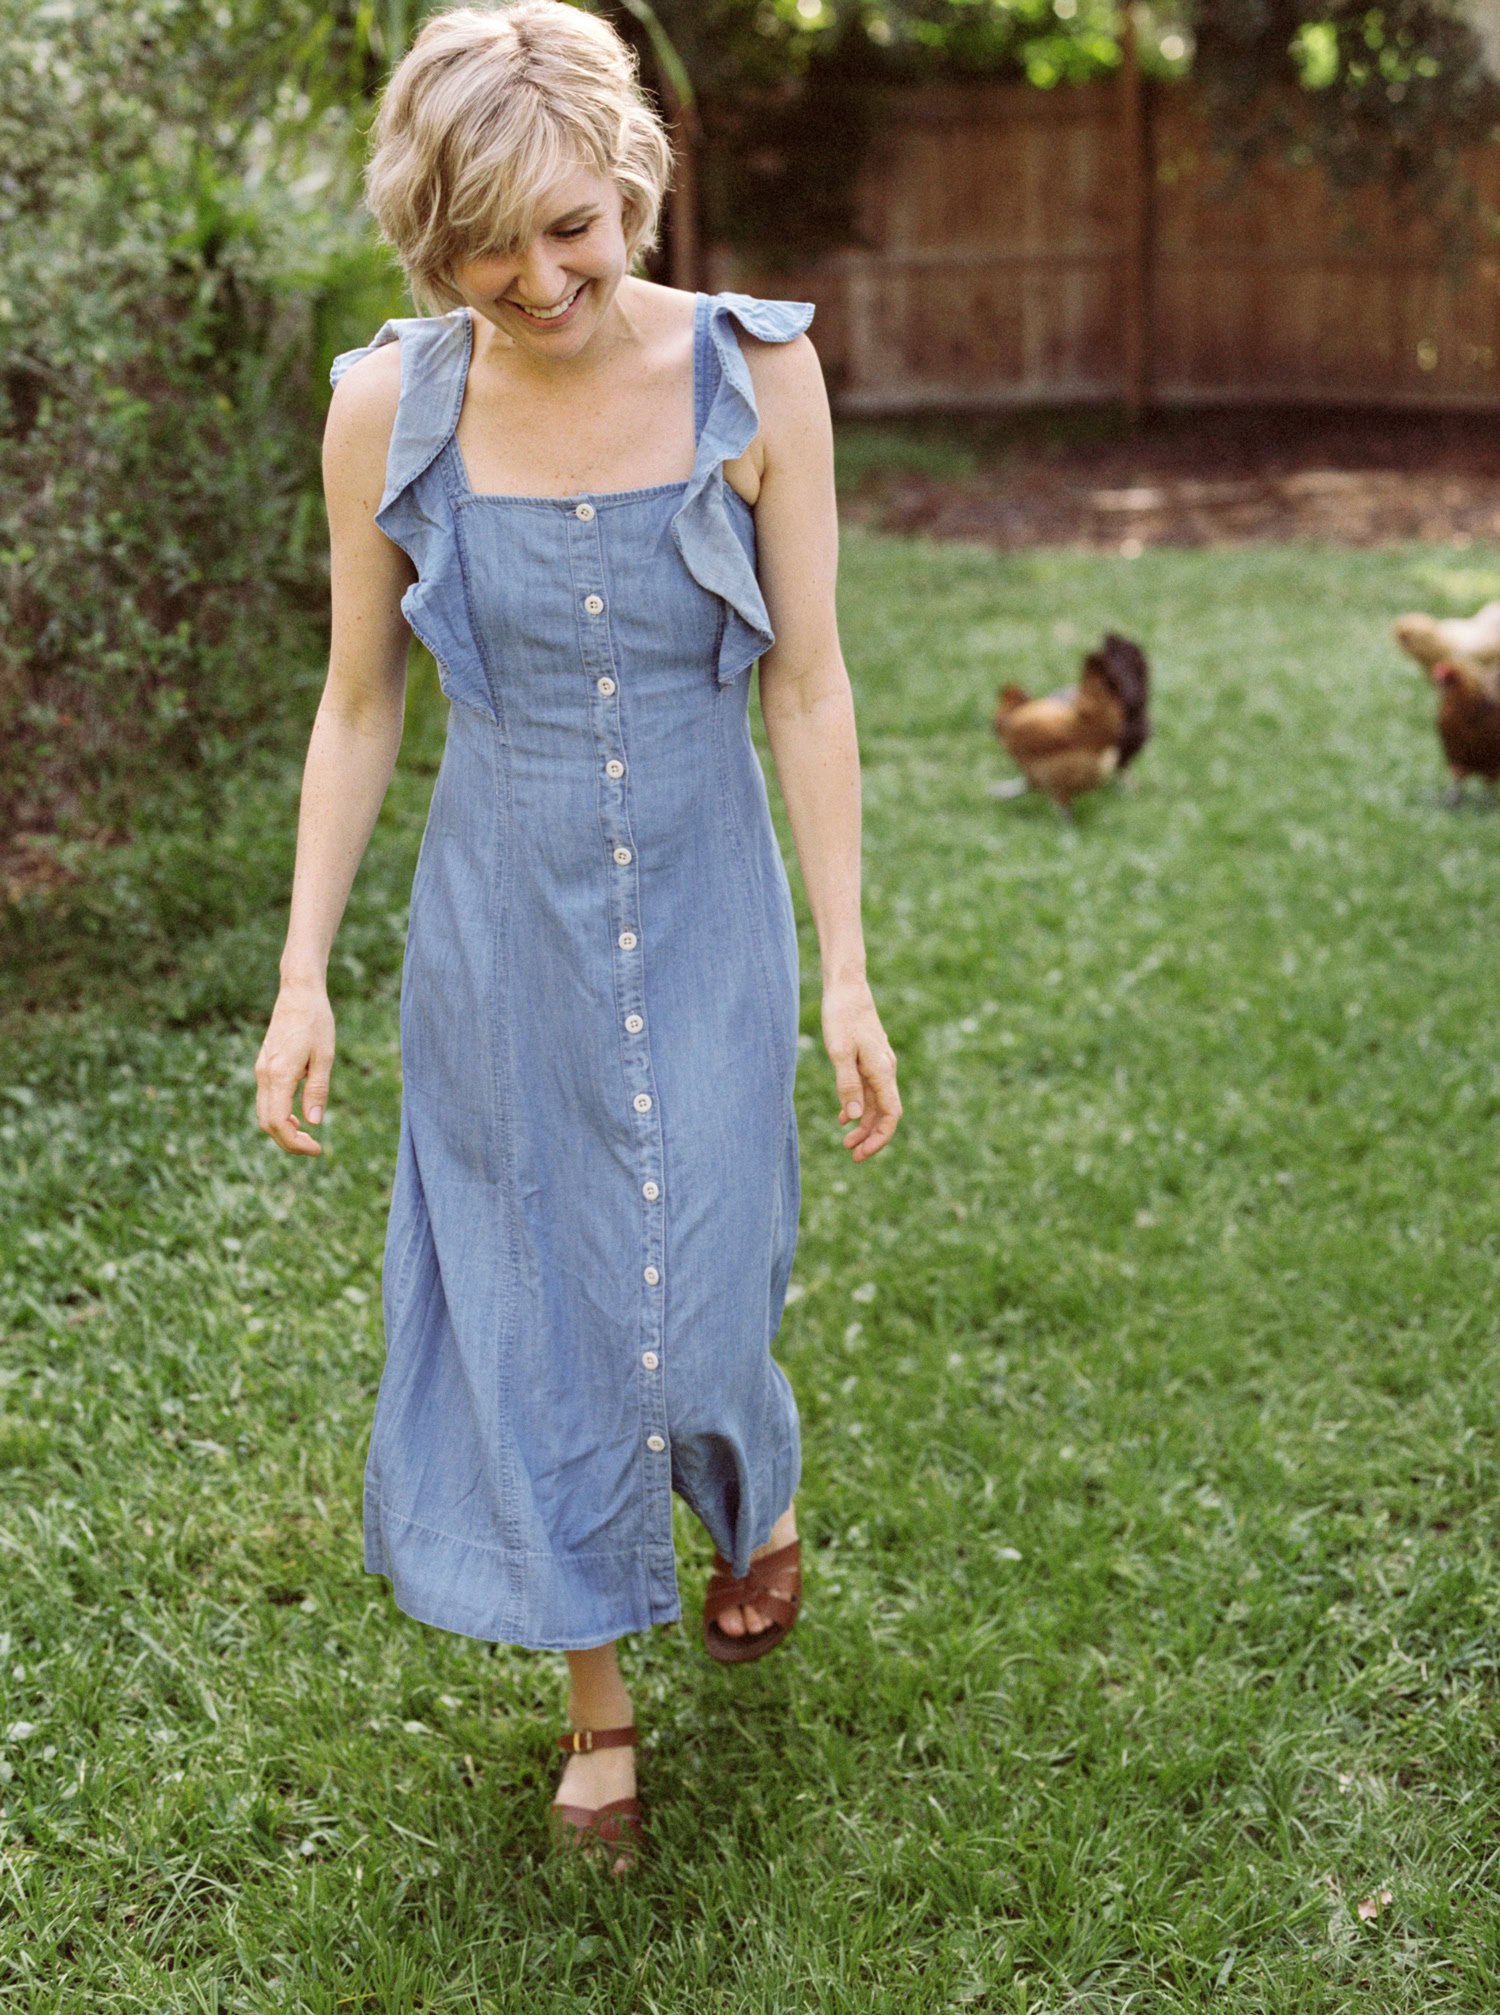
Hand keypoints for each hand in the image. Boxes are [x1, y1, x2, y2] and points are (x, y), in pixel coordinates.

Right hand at [255, 980, 335, 1156]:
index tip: (316, 1149)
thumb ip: (318, 1090)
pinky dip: (278, 1115)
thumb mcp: (325, 1056)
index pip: (277, 1122)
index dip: (294, 1143)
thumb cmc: (316, 1021)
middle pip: (266, 1122)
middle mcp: (264, 1074)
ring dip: (282, 1130)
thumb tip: (313, 1123)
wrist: (298, 993)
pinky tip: (297, 1118)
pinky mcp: (264, 1065)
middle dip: (288, 1142)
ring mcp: (261, 1070)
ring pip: (263, 1112)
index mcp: (279, 1074)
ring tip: (307, 1137)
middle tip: (314, 1148)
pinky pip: (266, 1099)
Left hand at [822, 978, 899, 1161]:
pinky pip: (869, 1090)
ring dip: (863, 1124)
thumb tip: (856, 1117)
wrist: (846, 987)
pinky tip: (844, 1117)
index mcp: (882, 1071)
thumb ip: (848, 1085)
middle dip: (870, 1136)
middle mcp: (885, 1070)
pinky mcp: (869, 1059)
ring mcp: (879, 1065)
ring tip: (845, 1141)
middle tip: (851, 1155)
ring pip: (876, 1103)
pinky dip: (858, 1106)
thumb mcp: (839, 1052)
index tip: (861, 1153)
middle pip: (885, 1113)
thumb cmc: (841, 1016)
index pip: (891, 1115)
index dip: (879, 1138)